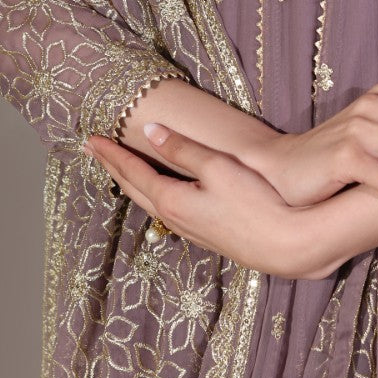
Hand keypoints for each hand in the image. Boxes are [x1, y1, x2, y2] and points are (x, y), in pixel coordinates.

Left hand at [81, 128, 310, 278]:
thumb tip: (151, 131)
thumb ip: (184, 149)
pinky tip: (158, 194)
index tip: (91, 138)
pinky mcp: (205, 235)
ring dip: (131, 183)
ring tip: (119, 169)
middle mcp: (174, 218)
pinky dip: (151, 195)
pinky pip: (165, 211)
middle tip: (93, 150)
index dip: (111, 154)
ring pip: (148, 203)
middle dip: (112, 168)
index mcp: (172, 200)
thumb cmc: (256, 202)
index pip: (132, 172)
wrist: (286, 245)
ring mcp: (189, 230)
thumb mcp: (219, 167)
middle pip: (133, 189)